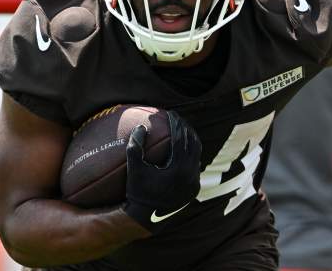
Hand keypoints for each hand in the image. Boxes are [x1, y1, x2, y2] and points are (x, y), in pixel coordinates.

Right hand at [123, 110, 200, 232]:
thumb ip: (135, 146)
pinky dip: (191, 154)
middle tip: (177, 118)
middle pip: (193, 143)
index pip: (181, 138)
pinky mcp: (194, 189)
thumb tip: (142, 126)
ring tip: (182, 129)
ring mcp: (194, 182)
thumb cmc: (138, 191)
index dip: (176, 123)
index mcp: (178, 168)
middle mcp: (190, 175)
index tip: (170, 113)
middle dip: (186, 128)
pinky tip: (184, 147)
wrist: (146, 218)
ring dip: (191, 140)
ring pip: (198, 154)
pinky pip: (196, 166)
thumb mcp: (134, 168)